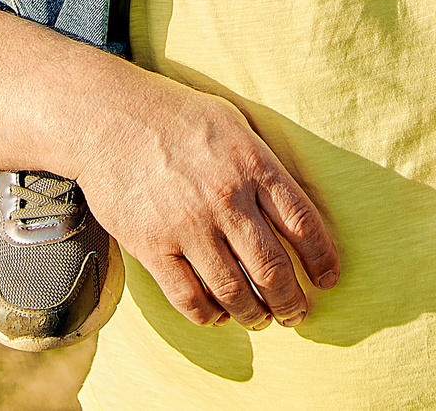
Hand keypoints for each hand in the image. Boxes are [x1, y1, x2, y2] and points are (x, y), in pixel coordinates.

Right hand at [75, 75, 339, 328]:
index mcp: (253, 164)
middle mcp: (226, 198)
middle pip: (273, 269)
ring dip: (255, 315)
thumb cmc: (175, 116)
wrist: (108, 117)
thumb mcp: (233, 123)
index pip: (303, 223)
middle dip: (292, 302)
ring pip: (235, 291)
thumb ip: (263, 164)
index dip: (321, 258)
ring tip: (261, 320)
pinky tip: (218, 314)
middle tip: (297, 314)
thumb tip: (290, 207)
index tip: (327, 279)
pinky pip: (189, 298)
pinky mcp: (152, 246)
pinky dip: (210, 315)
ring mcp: (188, 225)